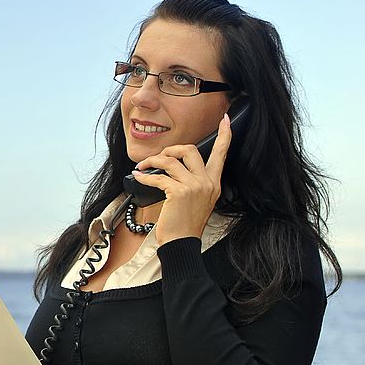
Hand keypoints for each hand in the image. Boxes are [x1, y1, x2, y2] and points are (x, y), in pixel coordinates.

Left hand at [131, 113, 231, 244]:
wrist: (182, 244)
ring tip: (142, 167)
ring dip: (152, 161)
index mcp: (214, 183)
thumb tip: (171, 168)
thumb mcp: (197, 201)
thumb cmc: (185, 225)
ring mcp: (194, 186)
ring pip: (171, 160)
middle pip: (190, 150)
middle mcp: (207, 182)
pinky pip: (158, 176)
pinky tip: (139, 177)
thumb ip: (192, 183)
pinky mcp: (179, 192)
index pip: (222, 154)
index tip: (226, 120)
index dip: (224, 135)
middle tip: (159, 157)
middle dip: (171, 149)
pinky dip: (145, 176)